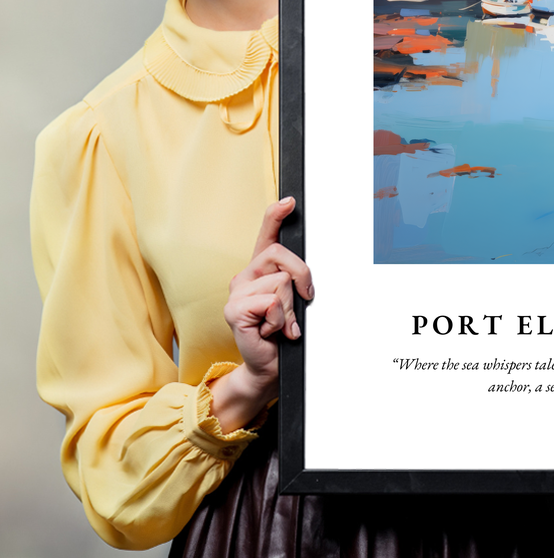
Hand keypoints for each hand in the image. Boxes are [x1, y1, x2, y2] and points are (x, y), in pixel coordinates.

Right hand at [209, 197, 313, 431]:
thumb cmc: (282, 333)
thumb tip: (305, 274)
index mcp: (260, 270)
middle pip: (281, 255)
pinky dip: (280, 320)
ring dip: (290, 308)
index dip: (276, 215)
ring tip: (281, 324)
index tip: (290, 201)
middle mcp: (245, 276)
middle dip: (302, 277)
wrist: (269, 366)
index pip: (266, 235)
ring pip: (281, 282)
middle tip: (303, 301)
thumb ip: (295, 282)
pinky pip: (271, 302)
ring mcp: (236, 292)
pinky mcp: (234, 310)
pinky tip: (271, 331)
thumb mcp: (294, 302)